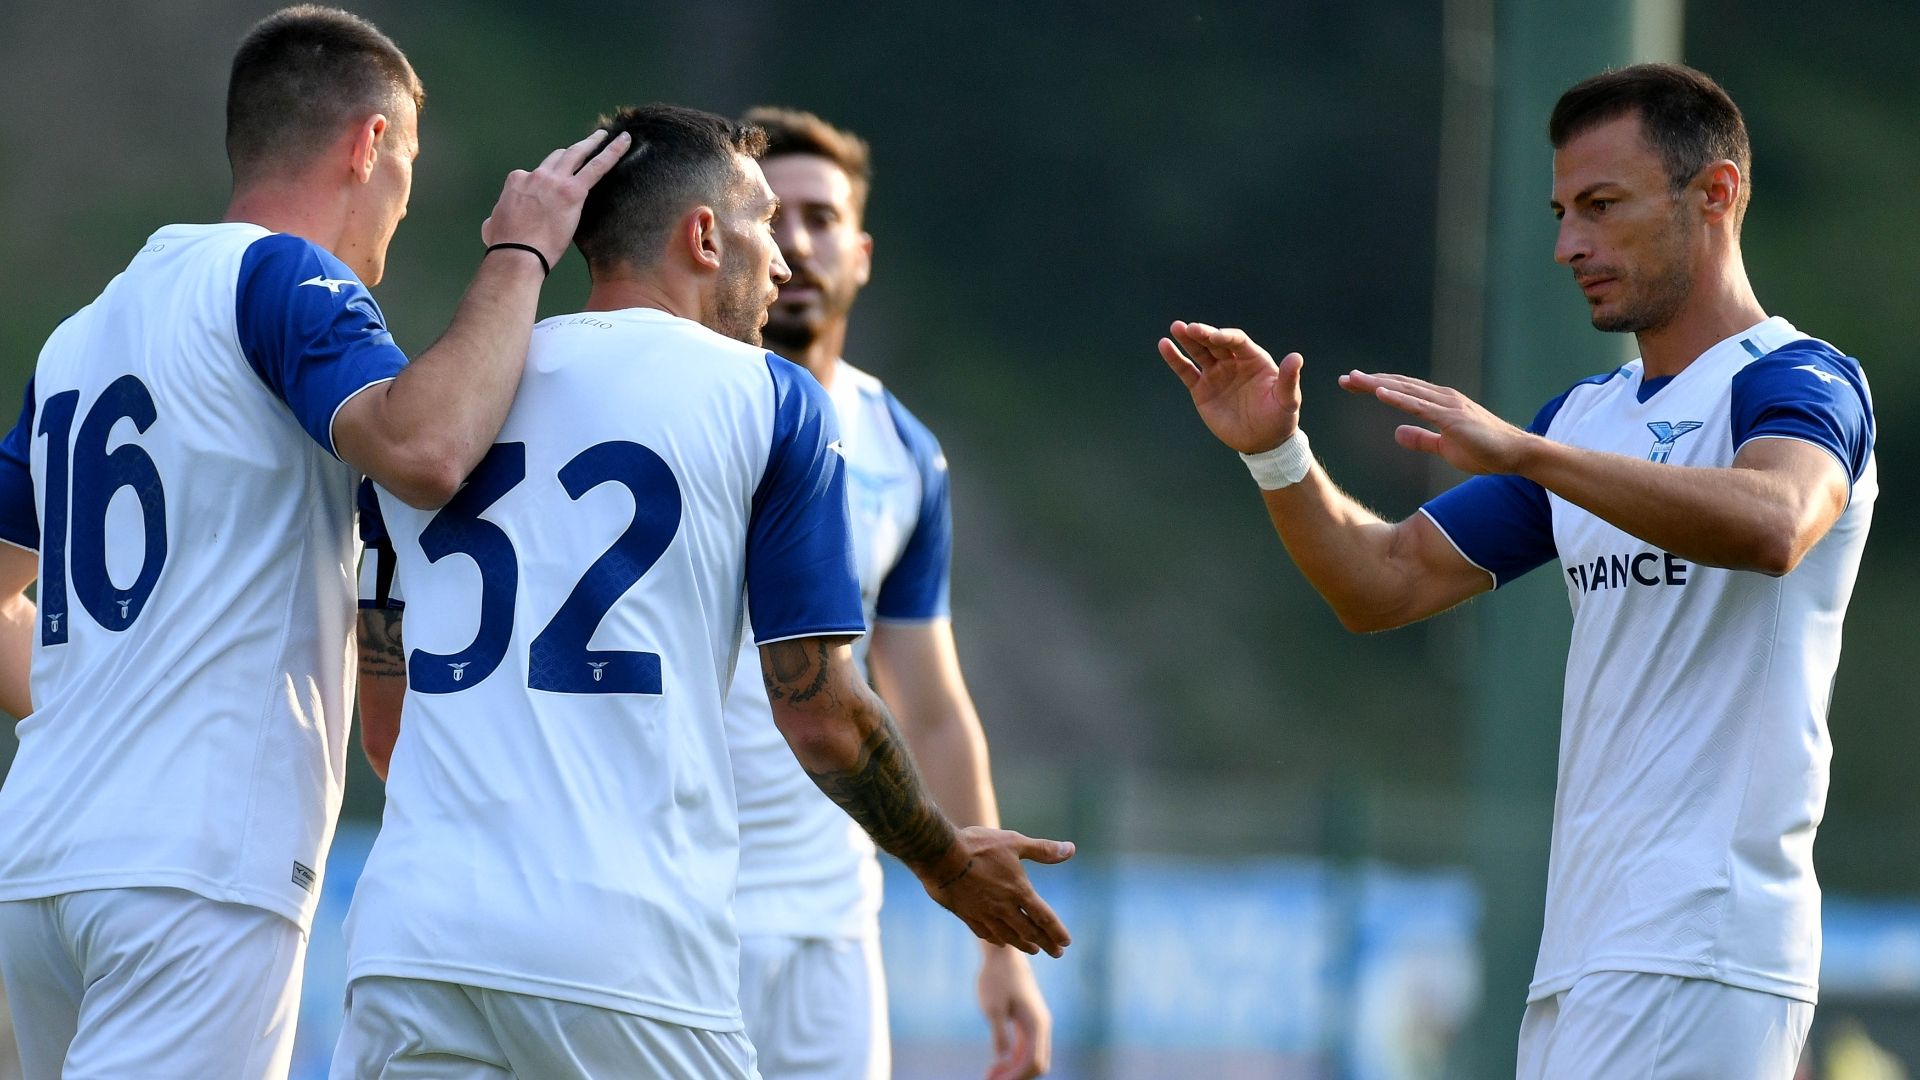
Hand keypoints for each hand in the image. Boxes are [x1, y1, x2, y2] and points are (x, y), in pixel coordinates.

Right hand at [480, 129, 632, 268]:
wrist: (517, 254)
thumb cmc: (504, 245)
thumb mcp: (492, 226)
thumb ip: (495, 219)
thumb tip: (491, 224)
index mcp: (517, 181)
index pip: (534, 174)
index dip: (544, 181)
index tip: (552, 191)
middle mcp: (535, 175)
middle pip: (558, 157)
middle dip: (572, 151)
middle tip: (587, 144)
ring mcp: (555, 180)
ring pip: (577, 154)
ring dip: (592, 143)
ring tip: (605, 136)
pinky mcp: (573, 191)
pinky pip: (598, 167)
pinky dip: (613, 152)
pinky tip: (624, 143)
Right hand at [922, 827, 1073, 958]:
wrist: (940, 855)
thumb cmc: (979, 846)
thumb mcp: (1014, 842)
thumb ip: (1043, 850)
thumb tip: (1070, 849)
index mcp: (1018, 891)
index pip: (1043, 917)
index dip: (1056, 931)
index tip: (1066, 942)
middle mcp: (1003, 907)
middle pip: (1029, 932)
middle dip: (1045, 943)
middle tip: (1056, 953)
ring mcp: (983, 914)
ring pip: (1007, 936)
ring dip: (1023, 944)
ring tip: (1033, 950)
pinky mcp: (966, 914)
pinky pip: (984, 932)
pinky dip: (996, 939)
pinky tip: (1000, 941)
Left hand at [978, 946, 1051, 1079]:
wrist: (1003, 956)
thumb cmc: (996, 979)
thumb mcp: (992, 1006)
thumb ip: (999, 1033)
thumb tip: (1002, 1058)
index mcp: (1037, 1024)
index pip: (1033, 1062)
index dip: (1015, 1077)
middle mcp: (1042, 1027)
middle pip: (1037, 1065)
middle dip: (1016, 1077)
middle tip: (989, 1079)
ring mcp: (1036, 1026)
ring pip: (1032, 1059)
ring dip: (1014, 1071)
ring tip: (989, 1075)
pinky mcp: (1028, 1023)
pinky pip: (1026, 1050)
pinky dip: (1014, 1062)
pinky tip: (996, 1065)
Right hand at [1158, 320, 1302, 454]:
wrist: (1262, 442)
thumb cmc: (1279, 418)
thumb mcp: (1287, 400)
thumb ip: (1289, 379)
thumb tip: (1296, 357)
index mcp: (1254, 359)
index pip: (1237, 341)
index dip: (1226, 337)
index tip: (1214, 337)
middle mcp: (1234, 362)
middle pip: (1215, 343)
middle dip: (1203, 334)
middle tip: (1189, 328)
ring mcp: (1216, 374)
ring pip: (1199, 352)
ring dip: (1188, 340)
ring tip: (1176, 328)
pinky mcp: (1202, 389)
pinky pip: (1187, 371)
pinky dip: (1175, 359)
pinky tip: (1164, 345)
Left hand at [1338, 370, 1533, 473]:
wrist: (1515, 455)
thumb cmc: (1485, 450)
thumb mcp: (1444, 447)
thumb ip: (1421, 439)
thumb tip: (1396, 432)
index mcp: (1439, 404)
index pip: (1402, 391)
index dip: (1378, 386)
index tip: (1354, 384)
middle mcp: (1442, 398)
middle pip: (1399, 385)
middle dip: (1371, 381)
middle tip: (1345, 378)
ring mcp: (1447, 405)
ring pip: (1406, 390)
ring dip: (1379, 384)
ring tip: (1355, 380)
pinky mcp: (1452, 418)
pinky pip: (1420, 406)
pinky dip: (1398, 398)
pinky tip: (1380, 392)